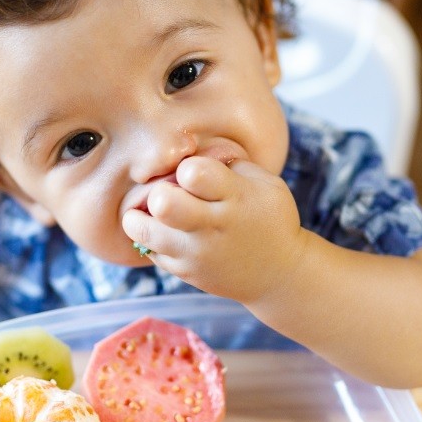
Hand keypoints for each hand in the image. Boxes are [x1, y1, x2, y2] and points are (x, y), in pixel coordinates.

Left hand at [122, 156, 307, 302]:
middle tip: (167, 194)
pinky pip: (149, 251)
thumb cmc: (269, 217)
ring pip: (144, 230)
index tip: (194, 175)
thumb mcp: (265, 183)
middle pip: (162, 203)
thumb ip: (229, 163)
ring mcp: (197, 253)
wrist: (280, 273)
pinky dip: (151, 238)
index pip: (193, 172)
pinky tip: (166, 231)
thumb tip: (190, 148)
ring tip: (154, 212)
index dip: (188, 167)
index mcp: (236, 197)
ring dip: (141, 216)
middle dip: (158, 191)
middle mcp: (213, 226)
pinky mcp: (185, 272)